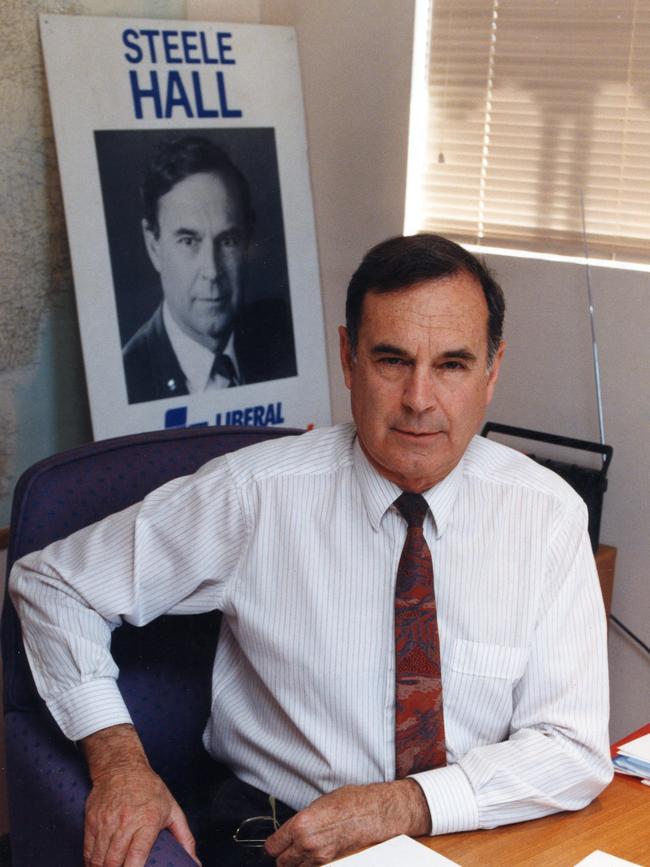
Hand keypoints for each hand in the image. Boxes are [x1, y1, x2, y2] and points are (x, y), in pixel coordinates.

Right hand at [81, 724, 199, 866]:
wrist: (121, 767)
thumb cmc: (149, 789)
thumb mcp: (172, 810)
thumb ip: (185, 838)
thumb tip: (195, 862)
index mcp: (148, 820)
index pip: (136, 855)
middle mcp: (125, 823)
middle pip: (114, 862)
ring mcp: (106, 823)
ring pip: (99, 860)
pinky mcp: (92, 822)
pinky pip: (88, 851)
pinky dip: (91, 864)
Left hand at [264, 779, 429, 866]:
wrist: (376, 812)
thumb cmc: (353, 802)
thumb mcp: (320, 803)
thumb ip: (303, 820)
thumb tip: (293, 829)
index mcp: (301, 824)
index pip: (273, 845)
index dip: (273, 845)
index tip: (275, 844)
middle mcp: (308, 844)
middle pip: (282, 862)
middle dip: (284, 856)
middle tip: (288, 848)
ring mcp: (321, 857)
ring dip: (297, 862)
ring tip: (303, 852)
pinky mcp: (334, 864)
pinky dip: (312, 865)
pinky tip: (316, 856)